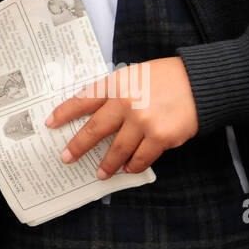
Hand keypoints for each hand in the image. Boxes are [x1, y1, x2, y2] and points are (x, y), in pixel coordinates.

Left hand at [46, 57, 198, 178]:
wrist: (198, 83)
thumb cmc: (164, 78)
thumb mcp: (133, 75)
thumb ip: (114, 92)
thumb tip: (94, 113)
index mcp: (116, 84)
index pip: (83, 100)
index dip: (64, 113)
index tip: (50, 123)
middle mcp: (126, 103)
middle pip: (94, 130)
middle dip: (78, 146)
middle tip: (67, 158)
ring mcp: (142, 122)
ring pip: (117, 150)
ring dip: (107, 164)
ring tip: (101, 173)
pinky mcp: (160, 137)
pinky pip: (141, 158)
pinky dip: (133, 165)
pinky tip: (128, 168)